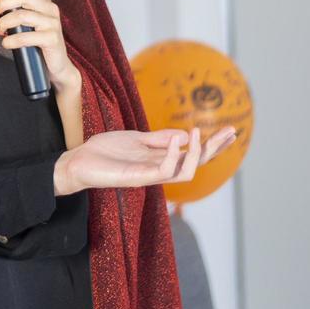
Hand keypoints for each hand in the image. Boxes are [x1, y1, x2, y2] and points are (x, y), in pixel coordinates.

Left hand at [0, 0, 77, 93]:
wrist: (56, 64)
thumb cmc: (38, 39)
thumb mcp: (24, 18)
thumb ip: (10, 1)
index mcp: (44, 0)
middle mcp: (50, 8)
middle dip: (3, 2)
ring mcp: (53, 23)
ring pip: (22, 16)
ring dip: (4, 23)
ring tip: (0, 30)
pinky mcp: (52, 39)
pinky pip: (27, 37)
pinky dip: (12, 40)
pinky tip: (6, 43)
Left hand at [52, 125, 238, 195]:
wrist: (78, 161)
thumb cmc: (105, 151)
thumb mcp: (136, 138)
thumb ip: (160, 138)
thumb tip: (185, 134)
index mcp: (160, 159)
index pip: (194, 154)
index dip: (213, 144)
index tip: (230, 130)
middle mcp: (159, 170)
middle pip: (197, 164)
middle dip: (215, 149)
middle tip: (231, 132)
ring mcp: (149, 175)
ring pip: (186, 173)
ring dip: (196, 153)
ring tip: (199, 132)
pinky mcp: (137, 178)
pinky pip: (163, 171)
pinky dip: (174, 155)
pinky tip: (178, 140)